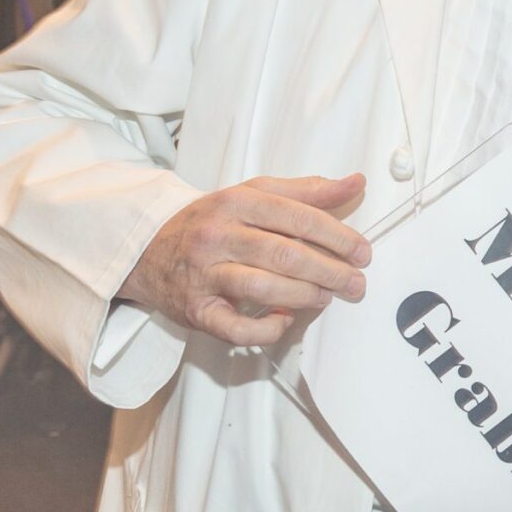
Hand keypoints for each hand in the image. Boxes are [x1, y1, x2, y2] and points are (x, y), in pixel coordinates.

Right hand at [119, 173, 370, 348]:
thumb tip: (355, 182)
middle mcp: (218, 235)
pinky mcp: (196, 310)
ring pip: (263, 287)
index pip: (297, 217)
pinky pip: (234, 327)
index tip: (362, 251)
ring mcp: (204, 274)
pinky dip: (265, 328)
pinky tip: (284, 320)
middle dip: (330, 270)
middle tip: (355, 282)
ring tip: (327, 297)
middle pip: (285, 254)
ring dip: (304, 296)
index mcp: (236, 202)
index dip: (337, 236)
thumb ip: (306, 191)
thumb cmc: (212, 222)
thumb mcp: (254, 195)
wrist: (148, 249)